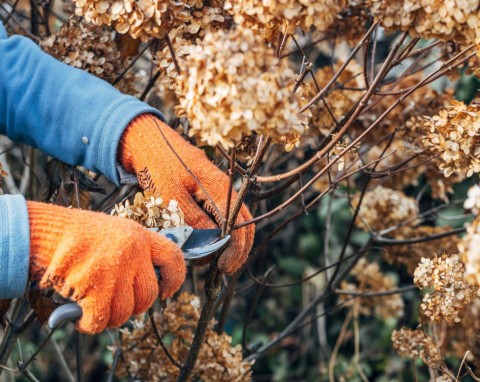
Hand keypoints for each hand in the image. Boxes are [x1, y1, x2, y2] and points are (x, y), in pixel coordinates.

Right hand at [27, 201, 185, 333]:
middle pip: (149, 294)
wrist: (43, 232)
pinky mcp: (95, 288)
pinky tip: (80, 317)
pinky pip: (101, 321)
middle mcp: (133, 252)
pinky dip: (89, 324)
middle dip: (134, 306)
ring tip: (95, 308)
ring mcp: (115, 270)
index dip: (174, 279)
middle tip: (117, 304)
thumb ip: (134, 252)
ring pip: (126, 311)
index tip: (165, 291)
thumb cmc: (77, 235)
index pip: (173, 258)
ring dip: (111, 317)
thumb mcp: (115, 232)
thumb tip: (150, 281)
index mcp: (140, 236)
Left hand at [119, 114, 254, 273]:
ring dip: (227, 242)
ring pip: (235, 221)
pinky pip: (222, 214)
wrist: (148, 141)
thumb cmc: (157, 166)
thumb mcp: (172, 196)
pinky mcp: (210, 190)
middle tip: (220, 268)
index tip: (223, 268)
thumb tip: (212, 246)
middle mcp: (225, 189)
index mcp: (220, 189)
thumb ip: (195, 221)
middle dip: (236, 249)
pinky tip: (205, 241)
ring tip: (209, 257)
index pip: (240, 226)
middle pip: (244, 224)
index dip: (235, 251)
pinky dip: (218, 231)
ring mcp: (219, 189)